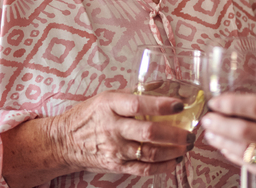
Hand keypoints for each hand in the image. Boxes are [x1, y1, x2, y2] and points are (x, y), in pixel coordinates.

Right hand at [52, 90, 195, 176]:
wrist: (65, 141)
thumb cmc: (88, 115)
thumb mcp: (106, 97)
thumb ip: (132, 94)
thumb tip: (162, 86)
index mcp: (109, 105)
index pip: (138, 104)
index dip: (160, 105)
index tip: (179, 104)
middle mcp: (112, 128)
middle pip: (148, 132)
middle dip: (175, 134)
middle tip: (191, 132)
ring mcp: (114, 149)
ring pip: (149, 153)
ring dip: (173, 151)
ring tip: (187, 146)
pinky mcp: (116, 165)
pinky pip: (143, 169)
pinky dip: (163, 167)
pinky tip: (175, 161)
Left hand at [199, 75, 255, 187]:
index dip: (232, 103)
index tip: (217, 101)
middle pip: (244, 129)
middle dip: (220, 123)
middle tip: (207, 117)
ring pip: (244, 149)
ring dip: (222, 141)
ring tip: (210, 133)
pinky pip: (253, 166)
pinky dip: (235, 157)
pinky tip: (226, 149)